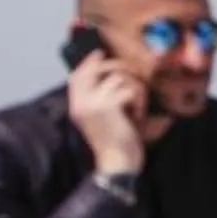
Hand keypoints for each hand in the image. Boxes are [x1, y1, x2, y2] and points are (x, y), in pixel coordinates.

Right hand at [67, 54, 147, 173]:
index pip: (77, 76)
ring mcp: (92, 103)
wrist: (117, 164)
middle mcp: (80, 103)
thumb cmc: (117, 144)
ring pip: (119, 77)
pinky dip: (139, 102)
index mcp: (77, 106)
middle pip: (96, 69)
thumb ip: (103, 100)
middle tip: (134, 74)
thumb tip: (114, 76)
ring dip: (135, 90)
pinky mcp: (108, 105)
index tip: (100, 52)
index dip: (89, 62)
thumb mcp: (105, 120)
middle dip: (118, 66)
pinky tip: (138, 117)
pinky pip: (130, 89)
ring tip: (136, 109)